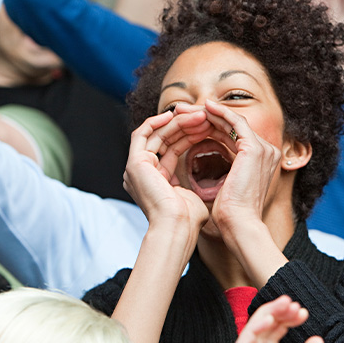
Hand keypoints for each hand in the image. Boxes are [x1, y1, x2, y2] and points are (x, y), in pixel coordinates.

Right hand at [125, 110, 208, 239]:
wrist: (176, 228)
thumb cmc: (187, 219)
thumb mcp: (190, 195)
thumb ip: (191, 185)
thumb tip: (208, 182)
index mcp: (155, 181)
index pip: (172, 150)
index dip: (189, 136)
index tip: (207, 127)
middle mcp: (142, 173)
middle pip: (163, 139)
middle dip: (185, 126)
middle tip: (204, 116)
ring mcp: (136, 168)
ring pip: (155, 134)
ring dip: (177, 122)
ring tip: (199, 115)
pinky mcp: (135, 163)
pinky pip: (142, 133)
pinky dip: (157, 121)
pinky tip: (175, 114)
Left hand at [198, 99, 282, 232]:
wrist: (240, 224)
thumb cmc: (231, 213)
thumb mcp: (227, 186)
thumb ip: (225, 171)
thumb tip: (205, 166)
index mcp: (262, 160)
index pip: (233, 135)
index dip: (210, 126)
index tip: (187, 123)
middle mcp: (267, 151)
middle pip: (232, 125)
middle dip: (206, 116)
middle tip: (182, 110)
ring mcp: (263, 148)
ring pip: (232, 121)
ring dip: (207, 112)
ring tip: (185, 108)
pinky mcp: (255, 148)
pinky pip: (235, 122)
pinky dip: (219, 113)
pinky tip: (203, 107)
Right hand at [234, 295, 333, 342]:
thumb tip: (315, 338)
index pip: (271, 337)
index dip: (284, 320)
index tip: (302, 312)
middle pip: (260, 332)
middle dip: (276, 312)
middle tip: (294, 303)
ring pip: (250, 333)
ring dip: (266, 314)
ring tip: (286, 303)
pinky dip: (254, 328)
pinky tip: (271, 317)